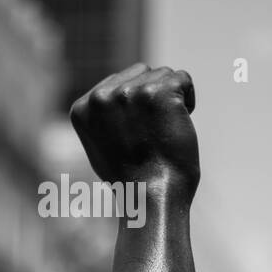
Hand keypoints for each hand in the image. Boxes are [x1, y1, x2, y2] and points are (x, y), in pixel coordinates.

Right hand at [70, 63, 199, 199]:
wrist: (152, 198)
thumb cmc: (132, 180)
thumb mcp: (101, 145)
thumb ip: (103, 116)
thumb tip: (115, 95)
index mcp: (82, 107)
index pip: (118, 82)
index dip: (136, 106)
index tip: (138, 135)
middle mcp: (101, 96)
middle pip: (140, 73)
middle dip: (153, 96)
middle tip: (155, 132)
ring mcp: (129, 93)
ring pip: (164, 74)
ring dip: (171, 99)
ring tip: (165, 131)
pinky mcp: (159, 92)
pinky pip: (183, 79)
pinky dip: (188, 101)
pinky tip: (179, 124)